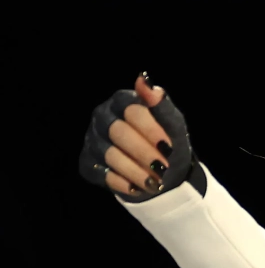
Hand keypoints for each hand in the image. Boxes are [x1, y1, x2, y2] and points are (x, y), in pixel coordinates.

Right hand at [78, 73, 194, 201]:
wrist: (163, 175)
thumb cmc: (168, 145)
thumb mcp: (173, 126)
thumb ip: (161, 104)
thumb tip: (144, 79)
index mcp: (122, 101)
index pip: (132, 111)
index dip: (150, 131)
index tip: (168, 148)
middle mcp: (103, 117)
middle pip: (118, 132)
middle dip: (143, 153)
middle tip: (163, 169)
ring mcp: (93, 140)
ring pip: (109, 154)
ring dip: (135, 172)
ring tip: (155, 183)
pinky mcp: (87, 162)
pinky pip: (99, 173)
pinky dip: (120, 183)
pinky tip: (137, 188)